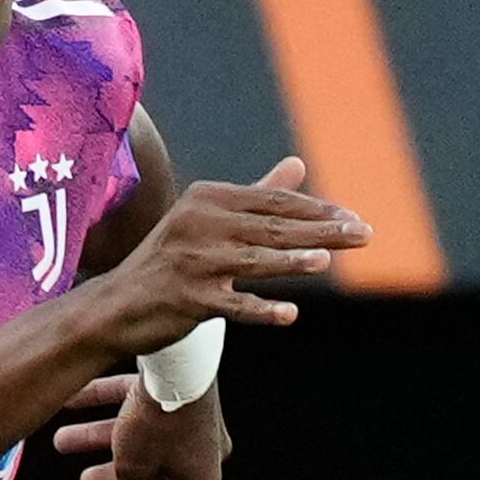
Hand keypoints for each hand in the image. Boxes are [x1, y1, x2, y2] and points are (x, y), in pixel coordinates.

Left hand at [52, 374, 227, 479]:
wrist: (179, 358)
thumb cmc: (160, 420)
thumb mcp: (134, 472)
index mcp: (200, 478)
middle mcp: (203, 449)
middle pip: (151, 471)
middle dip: (111, 477)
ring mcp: (193, 417)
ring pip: (139, 435)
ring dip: (97, 438)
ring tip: (62, 440)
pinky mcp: (178, 388)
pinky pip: (136, 403)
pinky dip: (104, 404)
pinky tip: (70, 401)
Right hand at [80, 158, 358, 358]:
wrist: (114, 307)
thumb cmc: (169, 261)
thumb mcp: (208, 221)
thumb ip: (257, 196)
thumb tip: (299, 165)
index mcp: (207, 199)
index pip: (272, 201)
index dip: (317, 210)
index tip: (353, 218)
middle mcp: (199, 224)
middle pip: (272, 227)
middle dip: (322, 231)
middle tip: (365, 234)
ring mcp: (192, 263)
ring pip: (254, 262)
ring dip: (292, 261)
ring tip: (327, 259)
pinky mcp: (187, 300)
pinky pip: (233, 306)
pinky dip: (261, 310)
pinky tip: (290, 314)